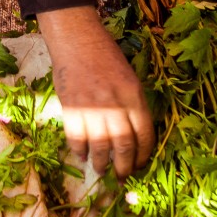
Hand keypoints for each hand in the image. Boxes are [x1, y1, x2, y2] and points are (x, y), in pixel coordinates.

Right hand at [37, 5, 153, 177]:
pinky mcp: (72, 109)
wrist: (78, 40)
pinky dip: (80, 152)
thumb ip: (133, 105)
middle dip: (125, 166)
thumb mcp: (130, 78)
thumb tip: (135, 137)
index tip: (141, 165)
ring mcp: (92, 108)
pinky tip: (83, 156)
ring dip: (102, 163)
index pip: (144, 134)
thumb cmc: (106, 57)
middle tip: (122, 176)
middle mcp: (115, 104)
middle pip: (124, 145)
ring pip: (100, 147)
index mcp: (134, 96)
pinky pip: (77, 139)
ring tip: (102, 171)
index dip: (144, 154)